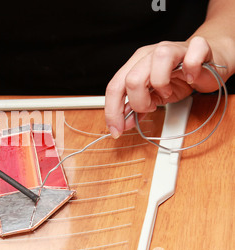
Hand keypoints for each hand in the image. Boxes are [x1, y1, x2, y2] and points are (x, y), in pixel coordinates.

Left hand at [104, 36, 222, 138]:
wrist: (207, 64)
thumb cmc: (179, 78)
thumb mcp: (154, 96)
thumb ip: (137, 108)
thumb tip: (124, 123)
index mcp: (135, 64)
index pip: (115, 87)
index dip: (113, 112)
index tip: (116, 130)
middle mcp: (150, 54)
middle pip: (132, 78)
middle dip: (139, 103)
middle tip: (150, 108)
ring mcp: (172, 48)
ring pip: (158, 60)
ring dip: (162, 84)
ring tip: (167, 92)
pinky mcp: (197, 48)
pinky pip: (191, 57)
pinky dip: (191, 70)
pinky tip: (190, 79)